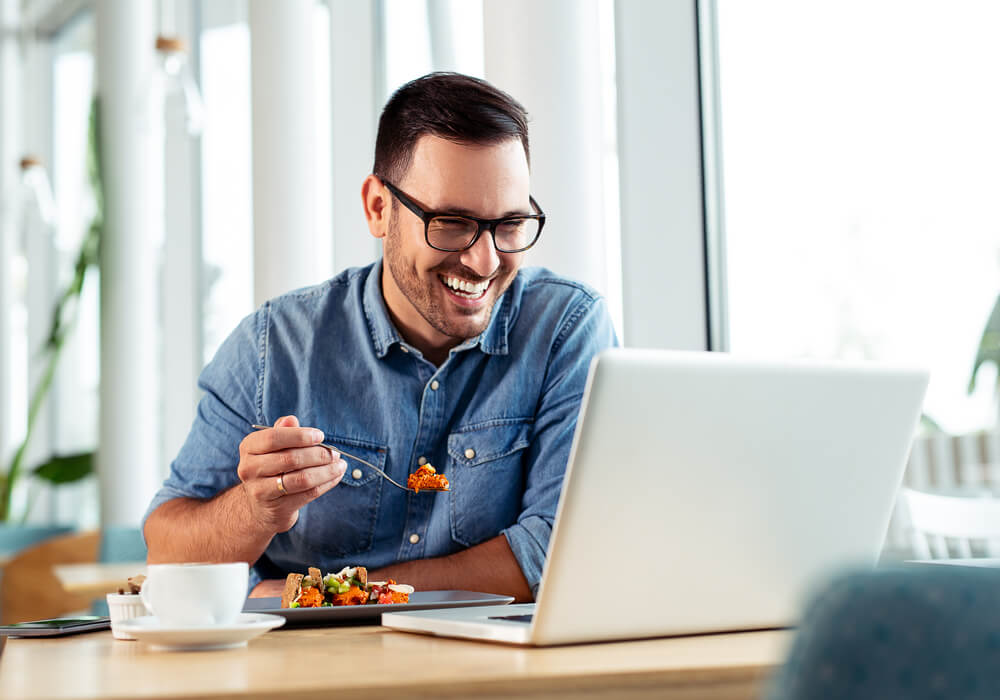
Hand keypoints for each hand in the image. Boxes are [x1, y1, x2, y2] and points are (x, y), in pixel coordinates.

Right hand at [237, 415, 346, 532]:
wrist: (261, 506)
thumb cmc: (273, 467)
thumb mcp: (274, 447)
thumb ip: (283, 431)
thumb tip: (291, 420)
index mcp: (249, 447)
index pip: (273, 438)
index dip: (299, 436)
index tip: (320, 436)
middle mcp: (250, 469)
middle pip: (290, 459)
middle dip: (318, 455)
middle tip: (335, 453)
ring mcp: (261, 491)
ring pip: (302, 479)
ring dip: (327, 471)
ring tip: (340, 465)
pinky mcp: (277, 508)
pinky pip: (308, 494)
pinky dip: (326, 483)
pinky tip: (336, 476)